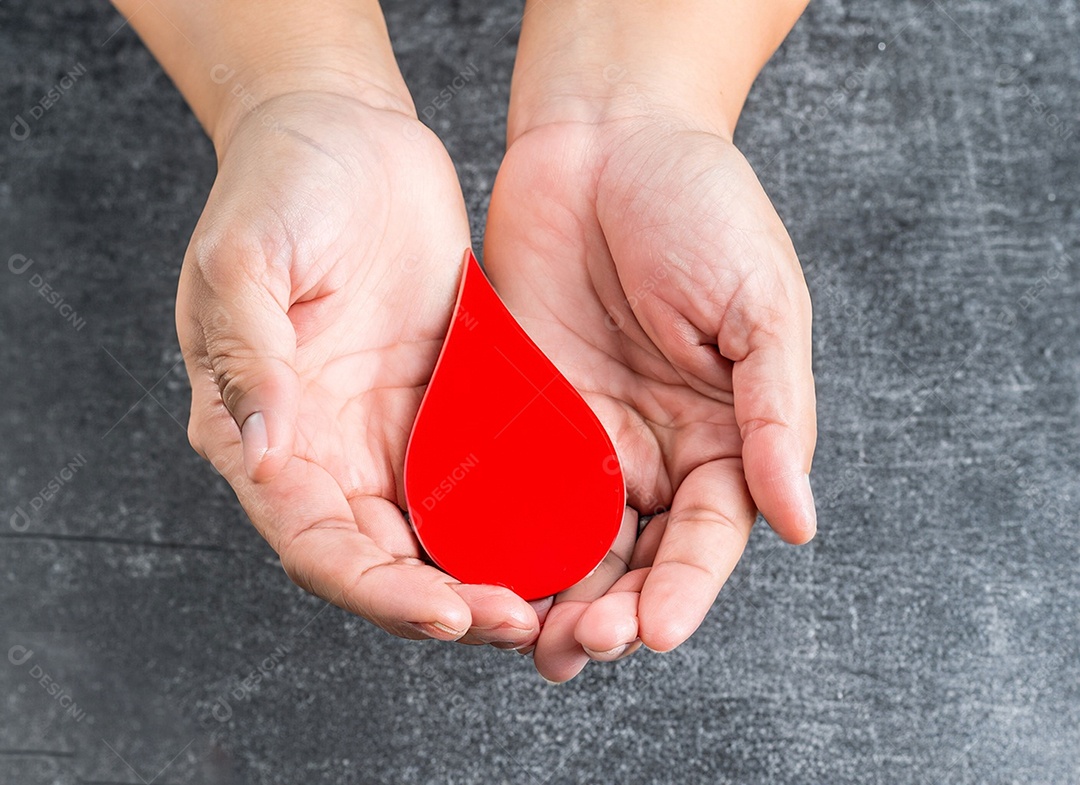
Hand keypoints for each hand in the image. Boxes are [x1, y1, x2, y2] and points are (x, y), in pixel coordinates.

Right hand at [178, 90, 540, 648]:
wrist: (345, 132)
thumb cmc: (279, 186)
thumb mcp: (247, 259)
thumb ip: (250, 356)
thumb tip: (263, 451)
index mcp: (261, 431)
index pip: (316, 542)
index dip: (376, 589)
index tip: (446, 611)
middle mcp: (324, 449)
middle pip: (382, 559)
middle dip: (445, 601)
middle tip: (519, 620)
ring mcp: (385, 431)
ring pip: (433, 534)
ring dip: (484, 573)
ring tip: (551, 600)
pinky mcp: (440, 403)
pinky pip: (476, 477)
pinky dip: (510, 515)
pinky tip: (560, 530)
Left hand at [484, 114, 816, 680]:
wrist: (605, 136)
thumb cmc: (701, 206)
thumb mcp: (762, 305)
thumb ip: (776, 416)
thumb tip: (798, 522)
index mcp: (722, 433)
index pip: (708, 534)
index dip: (686, 589)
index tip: (656, 631)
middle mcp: (651, 447)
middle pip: (635, 555)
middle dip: (612, 609)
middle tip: (581, 647)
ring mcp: (581, 433)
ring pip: (569, 539)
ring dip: (554, 596)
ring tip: (536, 645)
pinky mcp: (519, 409)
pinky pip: (506, 485)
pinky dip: (497, 536)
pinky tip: (480, 573)